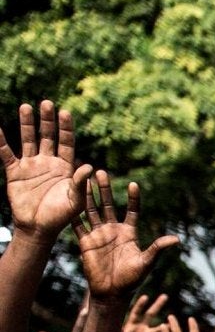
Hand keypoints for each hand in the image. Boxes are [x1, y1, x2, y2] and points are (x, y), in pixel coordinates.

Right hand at [2, 100, 88, 235]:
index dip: (66, 128)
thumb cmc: (61, 216)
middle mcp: (48, 162)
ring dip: (27, 124)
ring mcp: (31, 165)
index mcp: (65, 167)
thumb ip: (81, 183)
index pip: (66, 143)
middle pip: (48, 136)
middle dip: (47, 121)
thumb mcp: (75, 200)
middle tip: (47, 103)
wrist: (39, 228)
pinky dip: (1, 141)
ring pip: (28, 139)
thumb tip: (90, 166)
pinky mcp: (14, 171)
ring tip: (26, 106)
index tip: (65, 113)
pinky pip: (6, 153)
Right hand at [72, 172, 178, 299]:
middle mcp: (112, 230)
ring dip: (87, 195)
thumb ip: (157, 248)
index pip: (131, 211)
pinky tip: (69, 199)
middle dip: (104, 189)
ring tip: (84, 179)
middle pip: (107, 204)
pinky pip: (78, 225)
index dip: (132, 198)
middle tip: (100, 172)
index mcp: (129, 233)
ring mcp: (98, 234)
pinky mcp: (85, 242)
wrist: (112, 293)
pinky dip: (74, 213)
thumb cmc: (132, 279)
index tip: (134, 184)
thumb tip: (176, 239)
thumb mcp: (146, 262)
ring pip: (91, 210)